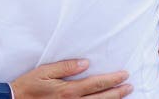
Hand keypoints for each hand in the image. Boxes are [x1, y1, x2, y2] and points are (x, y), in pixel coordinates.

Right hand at [11, 59, 131, 97]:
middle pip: (102, 98)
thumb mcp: (44, 72)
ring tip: (124, 95)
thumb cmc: (28, 86)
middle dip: (118, 92)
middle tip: (130, 85)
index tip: (124, 75)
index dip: (112, 80)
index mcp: (68, 90)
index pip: (96, 84)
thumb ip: (66, 67)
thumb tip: (85, 63)